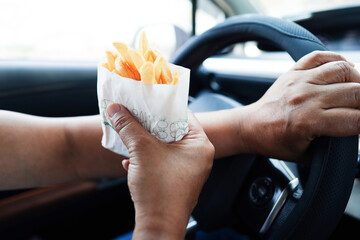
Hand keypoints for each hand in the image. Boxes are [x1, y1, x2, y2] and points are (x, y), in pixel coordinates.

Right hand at [107, 104, 213, 238]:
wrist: (158, 226)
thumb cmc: (160, 190)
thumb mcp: (142, 150)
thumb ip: (128, 126)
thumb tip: (117, 109)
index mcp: (200, 145)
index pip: (183, 115)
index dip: (163, 107)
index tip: (146, 102)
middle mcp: (198, 156)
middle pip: (172, 130)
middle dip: (150, 125)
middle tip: (135, 116)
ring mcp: (188, 170)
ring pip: (164, 147)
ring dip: (145, 142)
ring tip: (129, 135)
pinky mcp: (177, 180)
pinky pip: (161, 161)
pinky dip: (147, 158)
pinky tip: (130, 160)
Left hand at [244, 51, 359, 160]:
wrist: (251, 127)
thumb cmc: (276, 141)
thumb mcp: (308, 154)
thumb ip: (335, 146)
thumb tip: (357, 131)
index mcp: (308, 122)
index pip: (356, 119)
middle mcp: (305, 98)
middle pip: (356, 92)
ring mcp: (299, 81)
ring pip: (343, 70)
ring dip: (358, 80)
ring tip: (358, 91)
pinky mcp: (293, 72)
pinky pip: (320, 56)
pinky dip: (336, 59)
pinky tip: (344, 69)